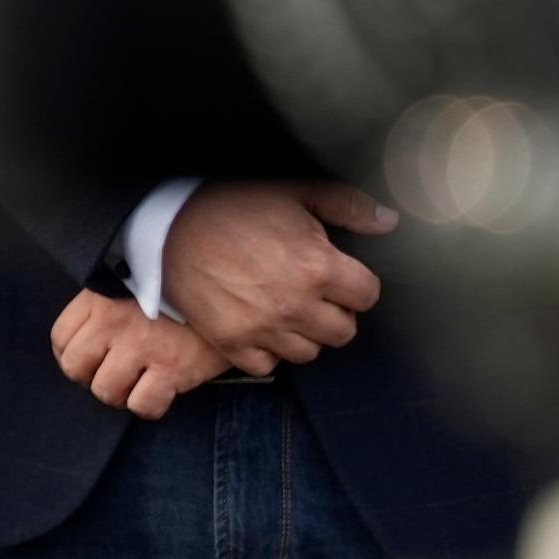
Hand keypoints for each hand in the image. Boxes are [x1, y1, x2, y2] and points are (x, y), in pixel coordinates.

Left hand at [52, 290, 225, 419]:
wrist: (228, 289)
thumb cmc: (177, 291)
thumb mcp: (132, 284)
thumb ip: (104, 308)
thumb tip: (87, 344)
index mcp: (99, 299)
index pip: (60, 338)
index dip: (71, 356)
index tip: (89, 360)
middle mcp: (113, 322)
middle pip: (76, 368)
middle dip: (91, 378)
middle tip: (113, 374)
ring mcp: (142, 346)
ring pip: (106, 391)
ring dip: (120, 394)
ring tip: (138, 383)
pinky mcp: (172, 368)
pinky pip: (143, 405)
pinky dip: (150, 406)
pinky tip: (161, 392)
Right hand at [163, 178, 393, 373]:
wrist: (168, 226)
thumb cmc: (233, 205)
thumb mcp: (294, 192)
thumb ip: (347, 206)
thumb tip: (389, 221)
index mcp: (318, 267)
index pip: (367, 296)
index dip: (356, 284)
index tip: (338, 275)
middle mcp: (296, 305)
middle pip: (343, 331)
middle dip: (334, 312)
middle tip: (313, 294)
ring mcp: (263, 328)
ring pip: (308, 352)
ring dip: (303, 334)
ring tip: (287, 311)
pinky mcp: (232, 343)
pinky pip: (267, 366)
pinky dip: (268, 352)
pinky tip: (261, 327)